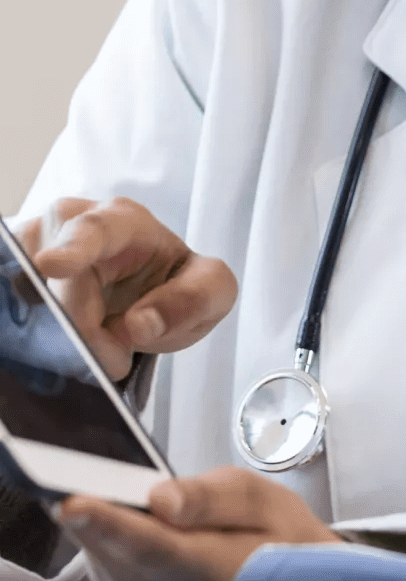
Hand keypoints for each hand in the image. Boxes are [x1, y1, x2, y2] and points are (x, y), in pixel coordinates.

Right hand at [17, 198, 237, 379]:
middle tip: (113, 359)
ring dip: (58, 338)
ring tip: (98, 347)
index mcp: (121, 221)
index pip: (93, 230)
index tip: (53, 266)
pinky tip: (60, 347)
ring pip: (29, 300)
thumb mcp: (210, 290)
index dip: (73, 248)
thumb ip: (191, 300)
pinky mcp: (16, 281)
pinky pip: (15, 313)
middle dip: (81, 329)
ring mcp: (34, 253)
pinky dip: (36, 339)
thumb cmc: (174, 285)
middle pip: (57, 284)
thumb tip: (139, 323)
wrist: (146, 297)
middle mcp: (69, 227)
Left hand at [58, 468, 341, 580]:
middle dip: (100, 506)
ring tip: (149, 504)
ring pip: (99, 549)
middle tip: (104, 481)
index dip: (108, 523)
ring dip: (107, 517)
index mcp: (203, 566)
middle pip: (109, 544)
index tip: (74, 503)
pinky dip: (108, 531)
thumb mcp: (261, 500)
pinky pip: (100, 557)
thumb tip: (163, 495)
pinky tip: (139, 520)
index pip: (147, 543)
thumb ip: (213, 494)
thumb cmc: (274, 538)